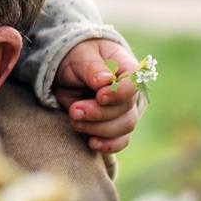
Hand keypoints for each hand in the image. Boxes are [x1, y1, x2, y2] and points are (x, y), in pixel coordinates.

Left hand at [53, 39, 140, 153]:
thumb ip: (93, 67)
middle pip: (126, 109)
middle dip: (99, 113)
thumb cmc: (77, 56)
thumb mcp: (80, 55)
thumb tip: (104, 81)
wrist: (66, 70)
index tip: (99, 96)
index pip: (135, 83)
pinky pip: (119, 140)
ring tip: (74, 120)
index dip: (119, 93)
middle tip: (75, 110)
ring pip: (124, 127)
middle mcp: (129, 91)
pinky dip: (108, 144)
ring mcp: (123, 110)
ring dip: (98, 128)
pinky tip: (91, 142)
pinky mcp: (112, 124)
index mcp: (126, 67)